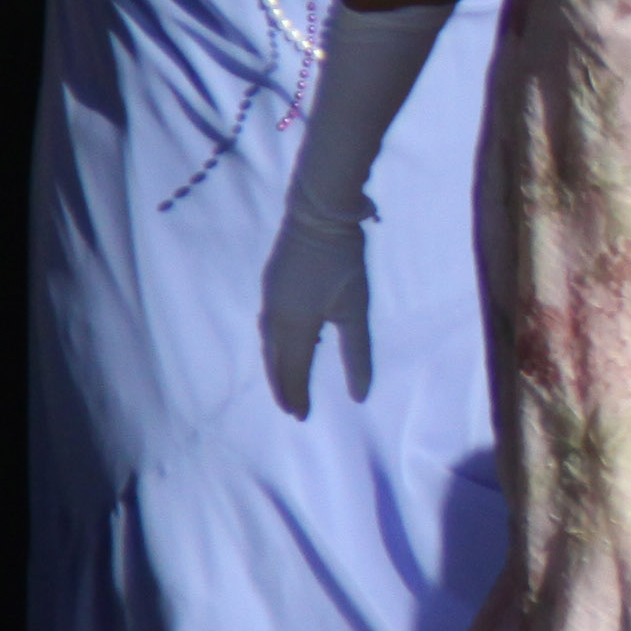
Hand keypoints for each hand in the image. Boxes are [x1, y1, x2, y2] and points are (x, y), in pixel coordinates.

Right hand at [260, 207, 373, 413]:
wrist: (318, 213)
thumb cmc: (341, 262)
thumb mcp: (355, 310)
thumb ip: (357, 354)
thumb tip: (360, 395)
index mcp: (294, 327)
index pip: (293, 370)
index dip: (297, 394)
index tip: (301, 417)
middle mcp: (276, 316)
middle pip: (276, 360)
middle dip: (284, 385)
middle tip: (291, 408)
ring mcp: (270, 296)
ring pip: (270, 342)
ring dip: (277, 365)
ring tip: (287, 381)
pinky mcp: (272, 281)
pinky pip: (270, 323)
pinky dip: (276, 342)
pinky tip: (289, 340)